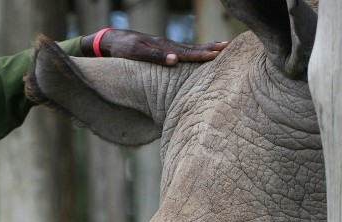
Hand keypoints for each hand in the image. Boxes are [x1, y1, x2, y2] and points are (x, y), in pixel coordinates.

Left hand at [82, 29, 228, 64]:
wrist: (113, 40)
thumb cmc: (122, 50)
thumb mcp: (136, 54)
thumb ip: (155, 57)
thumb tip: (175, 60)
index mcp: (163, 46)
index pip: (186, 52)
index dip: (201, 54)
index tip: (216, 54)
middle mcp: (167, 44)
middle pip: (192, 47)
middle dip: (210, 47)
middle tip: (228, 46)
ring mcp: (166, 46)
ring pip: (189, 47)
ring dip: (205, 48)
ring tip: (221, 47)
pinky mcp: (163, 49)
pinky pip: (182, 50)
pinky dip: (194, 50)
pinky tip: (201, 51)